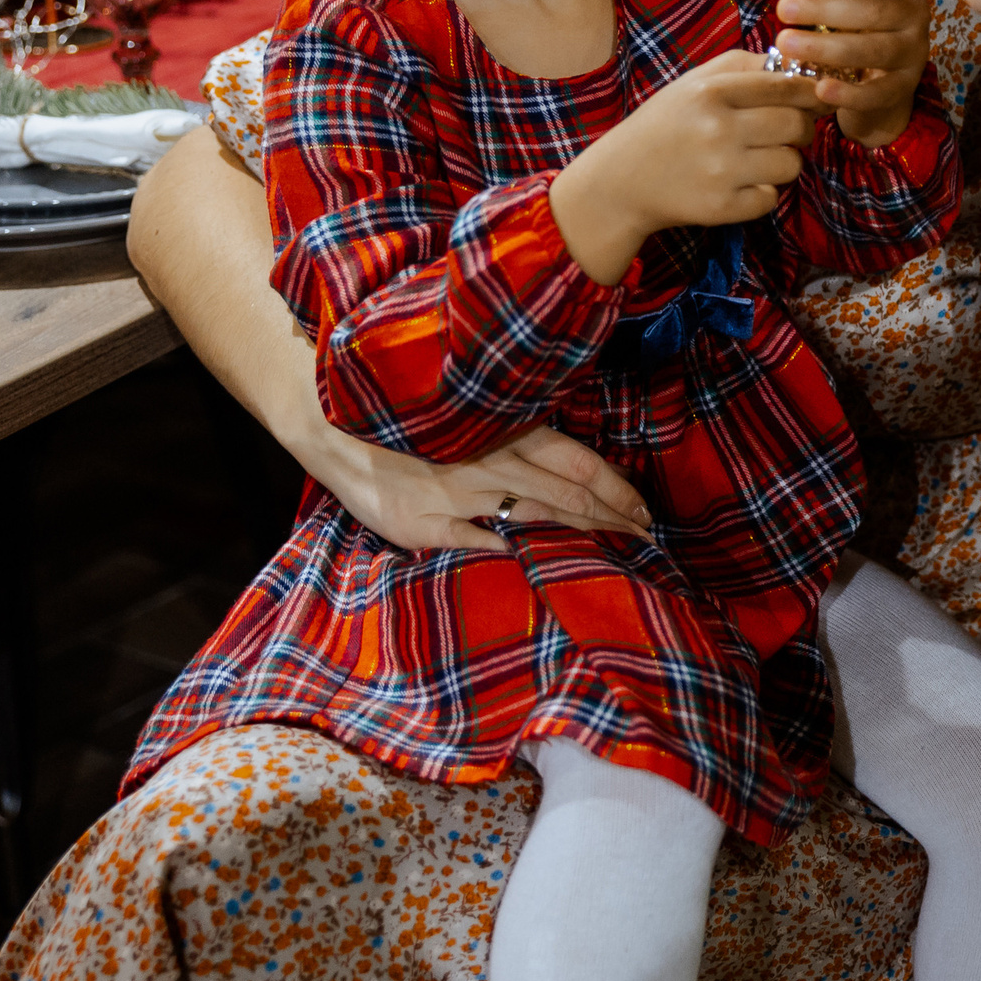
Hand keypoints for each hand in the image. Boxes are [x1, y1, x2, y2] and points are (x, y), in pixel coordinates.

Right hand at [329, 423, 655, 552]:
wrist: (334, 423)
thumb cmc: (414, 419)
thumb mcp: (473, 417)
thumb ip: (521, 438)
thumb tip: (581, 466)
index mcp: (505, 431)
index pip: (577, 462)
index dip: (615, 488)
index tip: (644, 511)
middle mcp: (488, 461)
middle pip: (565, 494)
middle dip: (610, 517)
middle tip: (646, 537)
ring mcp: (455, 495)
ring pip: (531, 517)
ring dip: (577, 536)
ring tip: (614, 551)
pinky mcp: (423, 524)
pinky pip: (475, 542)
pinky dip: (508, 551)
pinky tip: (536, 563)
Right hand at [551, 51, 824, 282]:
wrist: (620, 181)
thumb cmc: (666, 124)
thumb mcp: (694, 83)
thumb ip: (744, 66)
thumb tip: (799, 66)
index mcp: (711, 92)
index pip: (785, 86)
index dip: (811, 92)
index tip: (816, 98)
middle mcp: (716, 129)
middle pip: (796, 125)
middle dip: (802, 128)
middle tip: (789, 131)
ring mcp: (719, 171)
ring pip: (791, 164)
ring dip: (784, 162)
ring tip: (760, 158)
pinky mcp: (721, 207)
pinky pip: (771, 198)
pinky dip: (763, 193)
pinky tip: (741, 183)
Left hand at [772, 0, 930, 147]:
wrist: (882, 66)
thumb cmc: (857, 16)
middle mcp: (916, 12)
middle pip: (873, 10)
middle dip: (825, 10)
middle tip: (784, 10)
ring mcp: (915, 51)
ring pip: (875, 50)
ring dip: (828, 48)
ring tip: (787, 44)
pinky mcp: (906, 86)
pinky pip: (879, 92)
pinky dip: (850, 94)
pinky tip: (821, 89)